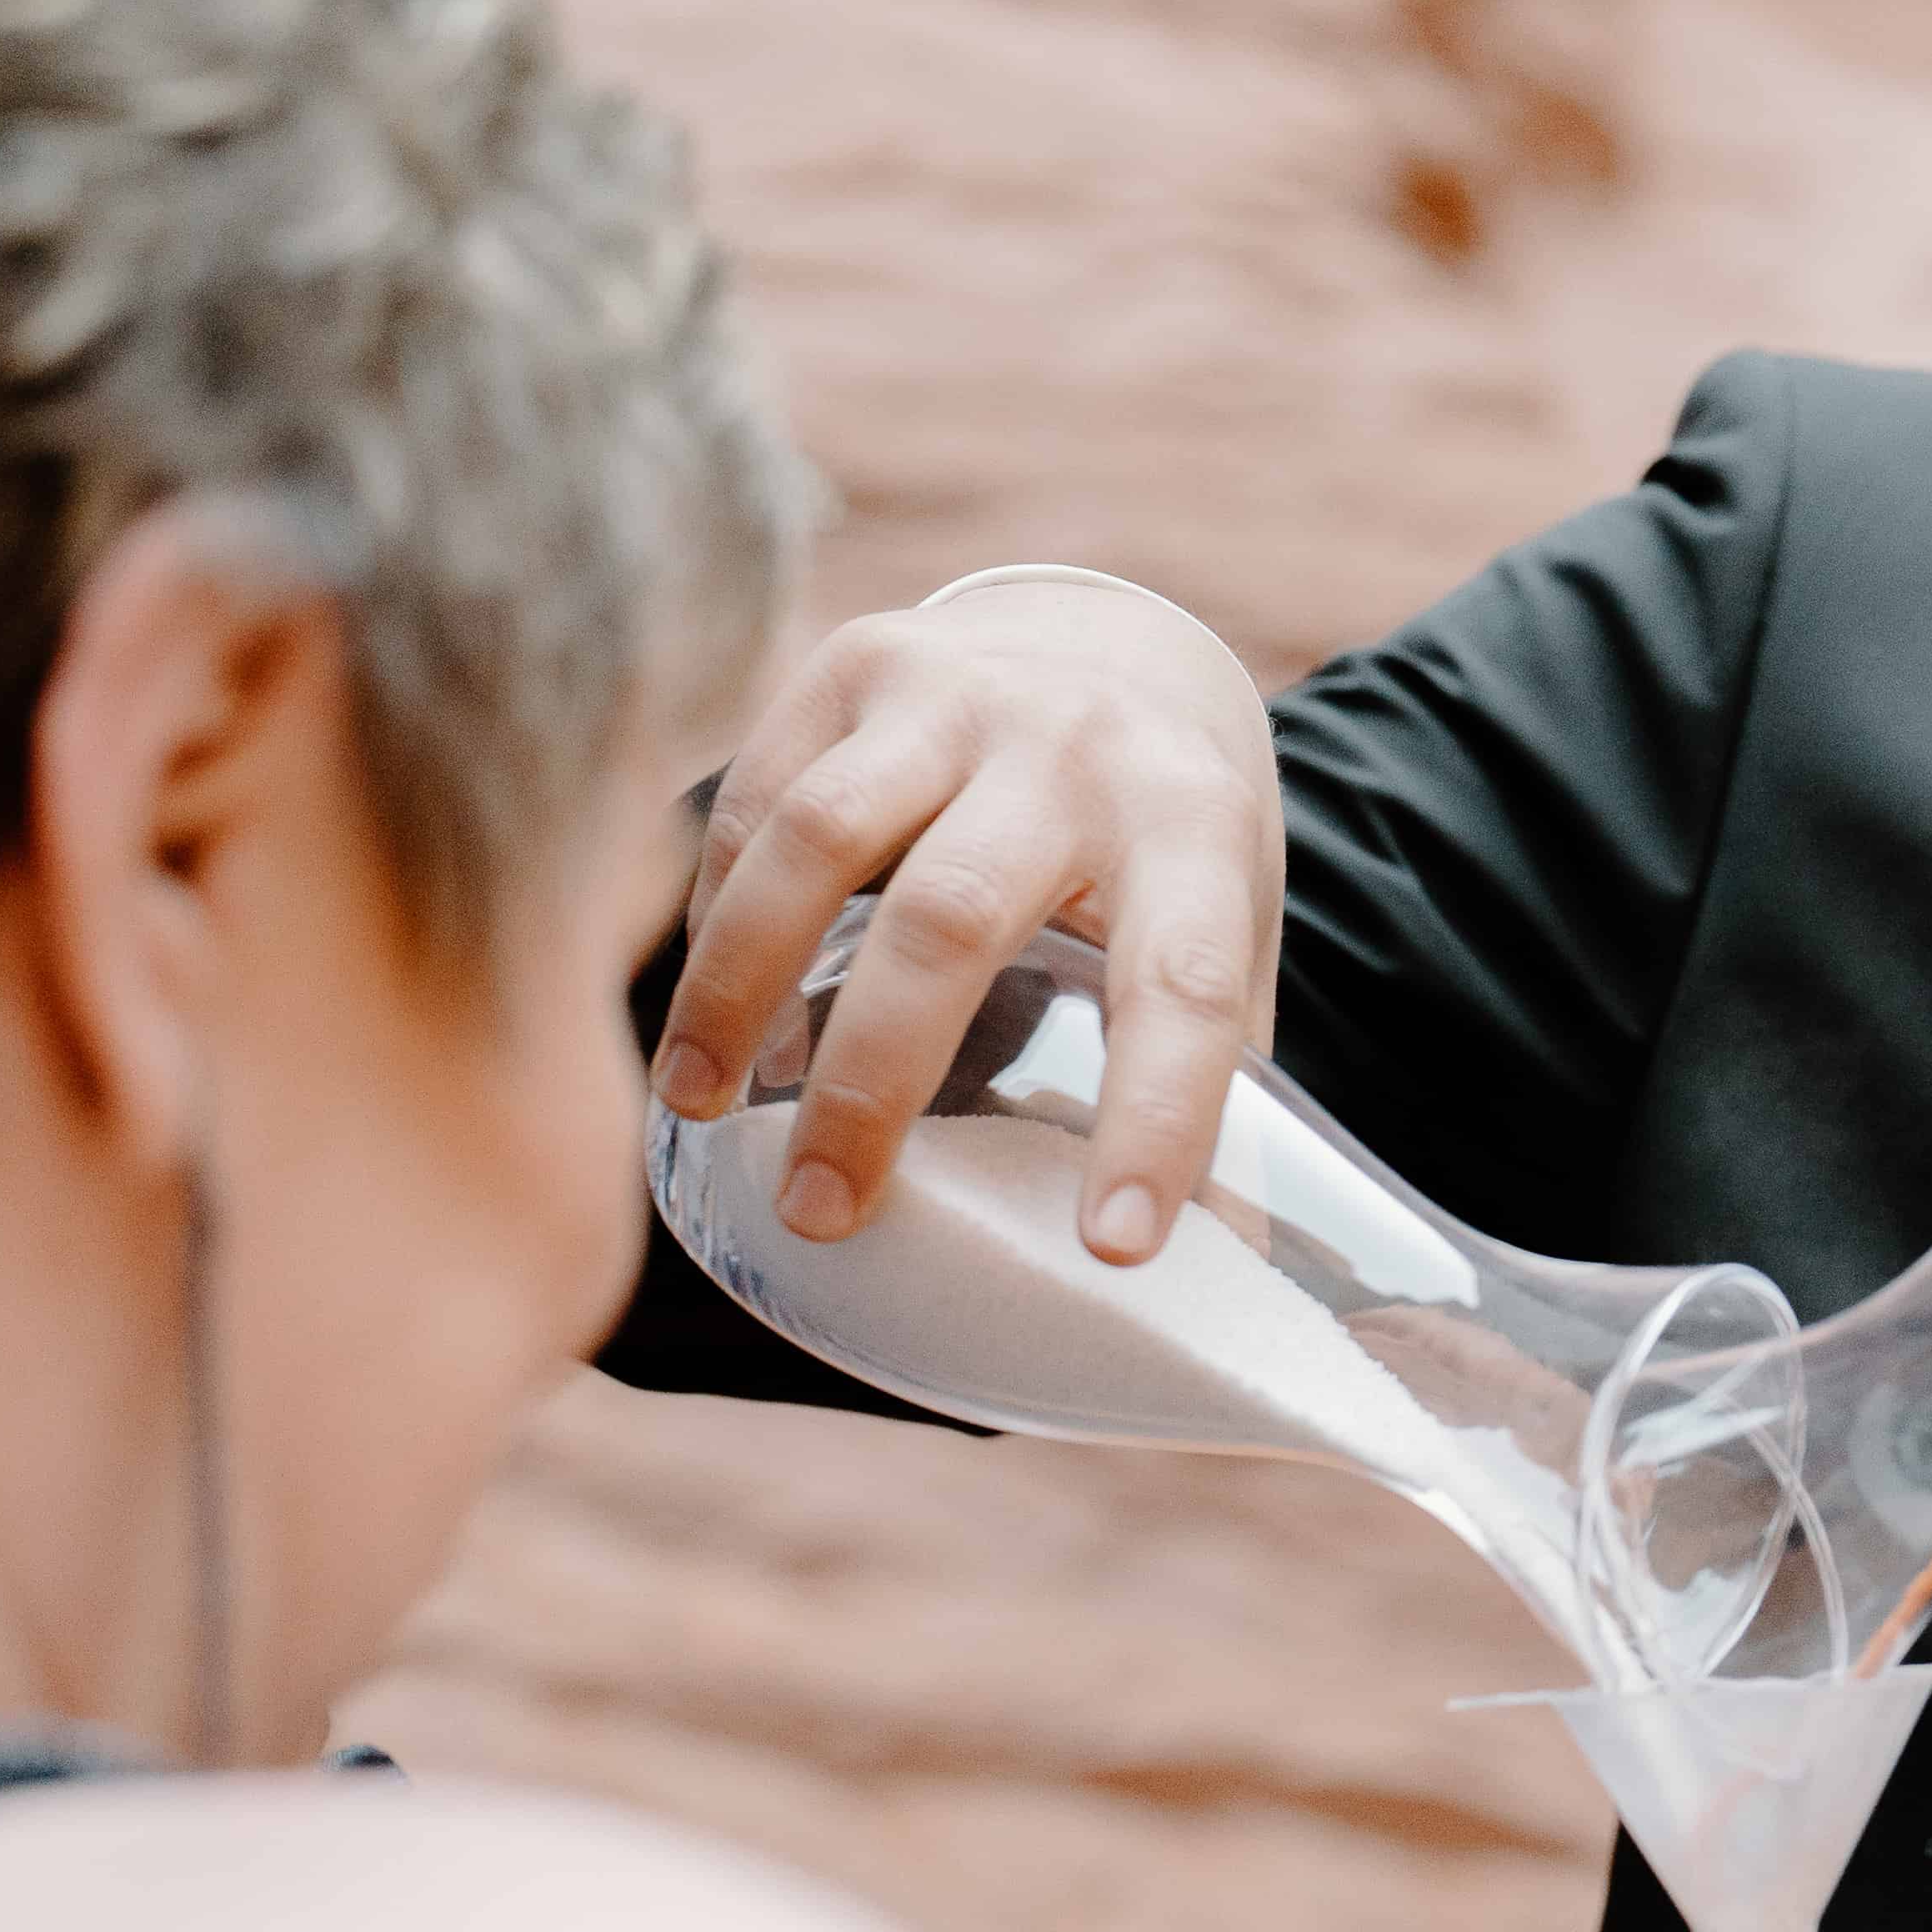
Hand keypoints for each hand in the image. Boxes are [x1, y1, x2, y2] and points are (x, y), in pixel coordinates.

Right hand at [650, 578, 1283, 1262]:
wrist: (1119, 647)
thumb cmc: (1169, 844)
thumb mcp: (1230, 935)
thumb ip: (1214, 1083)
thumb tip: (1224, 1285)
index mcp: (1198, 829)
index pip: (1183, 985)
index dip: (1157, 1119)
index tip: (1113, 1249)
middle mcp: (1079, 746)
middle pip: (951, 919)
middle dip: (874, 1082)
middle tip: (824, 1210)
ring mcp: (960, 692)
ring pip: (818, 842)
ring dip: (739, 990)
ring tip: (702, 1110)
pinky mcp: (859, 661)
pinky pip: (755, 796)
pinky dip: (715, 913)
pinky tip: (703, 1008)